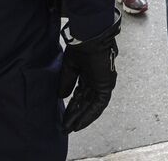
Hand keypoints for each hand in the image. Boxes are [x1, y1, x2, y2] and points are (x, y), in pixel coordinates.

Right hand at [58, 14, 120, 131]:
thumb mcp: (69, 67)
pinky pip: (99, 105)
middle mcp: (96, 80)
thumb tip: (61, 97)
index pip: (79, 94)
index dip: (71, 106)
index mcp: (87, 73)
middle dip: (74, 114)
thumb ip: (66, 82)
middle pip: (84, 102)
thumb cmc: (80, 47)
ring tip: (70, 128)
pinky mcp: (106, 86)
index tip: (63, 116)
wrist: (90, 40)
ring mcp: (102, 83)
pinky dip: (89, 115)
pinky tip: (80, 123)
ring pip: (91, 106)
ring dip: (81, 117)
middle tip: (65, 127)